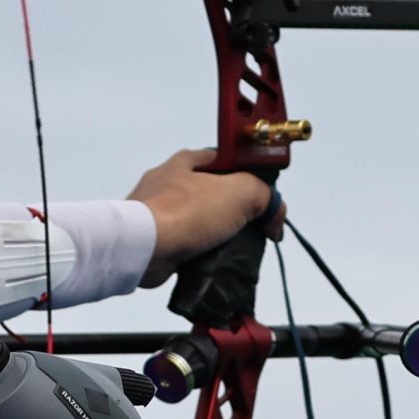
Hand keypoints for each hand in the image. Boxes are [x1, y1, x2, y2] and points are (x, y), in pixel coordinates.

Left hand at [127, 148, 278, 287]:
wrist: (143, 246)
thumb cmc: (188, 211)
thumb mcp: (241, 193)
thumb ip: (265, 196)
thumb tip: (274, 216)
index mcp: (187, 160)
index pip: (226, 160)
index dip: (249, 175)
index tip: (264, 197)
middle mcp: (168, 179)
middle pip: (213, 191)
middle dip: (235, 209)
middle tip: (252, 226)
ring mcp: (156, 208)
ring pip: (198, 218)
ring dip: (217, 232)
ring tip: (233, 247)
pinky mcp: (151, 234)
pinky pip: (184, 240)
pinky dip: (198, 249)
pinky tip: (210, 259)